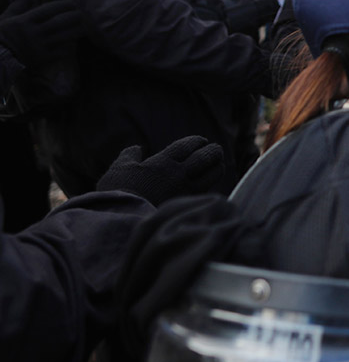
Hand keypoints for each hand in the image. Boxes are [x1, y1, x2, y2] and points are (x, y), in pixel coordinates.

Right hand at [0, 0, 84, 65]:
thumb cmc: (0, 37)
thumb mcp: (5, 19)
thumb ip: (18, 6)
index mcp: (24, 21)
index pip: (48, 10)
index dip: (63, 5)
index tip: (73, 3)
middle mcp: (33, 33)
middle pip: (59, 23)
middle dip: (74, 17)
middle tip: (83, 14)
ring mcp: (39, 47)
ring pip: (63, 37)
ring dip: (76, 32)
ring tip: (85, 28)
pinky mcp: (42, 59)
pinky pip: (61, 52)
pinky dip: (70, 48)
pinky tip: (75, 44)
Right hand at [96, 135, 224, 205]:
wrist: (121, 221)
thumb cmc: (116, 194)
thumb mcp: (118, 170)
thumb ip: (129, 156)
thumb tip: (136, 148)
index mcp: (162, 162)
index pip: (187, 146)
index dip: (196, 141)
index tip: (201, 141)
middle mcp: (178, 174)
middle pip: (205, 157)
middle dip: (213, 151)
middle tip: (217, 149)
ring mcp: (185, 190)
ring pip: (211, 175)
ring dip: (217, 167)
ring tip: (219, 164)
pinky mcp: (187, 206)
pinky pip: (206, 192)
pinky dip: (211, 186)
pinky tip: (211, 185)